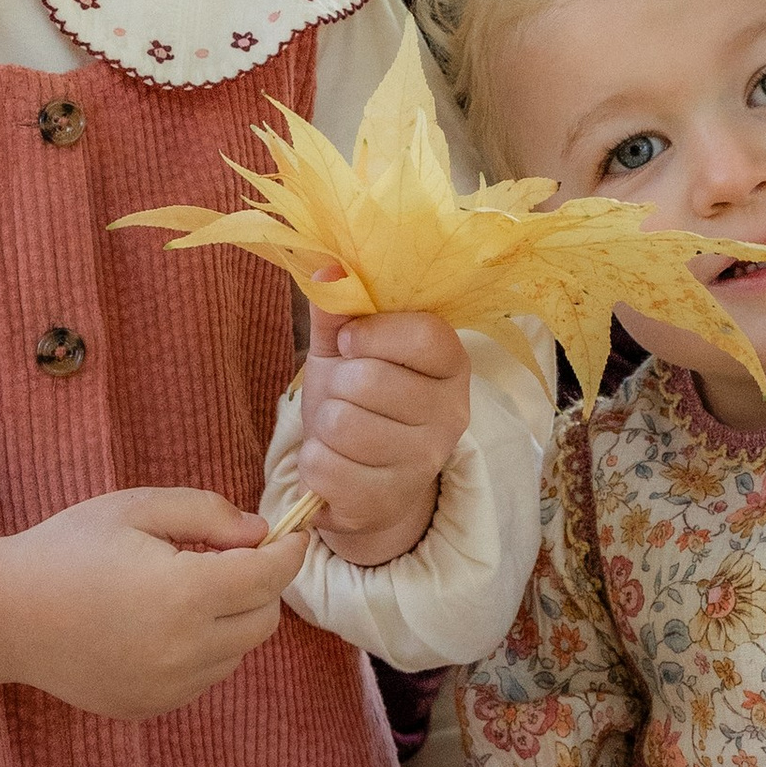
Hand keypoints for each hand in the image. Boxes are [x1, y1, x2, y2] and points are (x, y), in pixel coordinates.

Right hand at [0, 487, 304, 718]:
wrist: (7, 615)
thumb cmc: (69, 549)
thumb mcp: (138, 509)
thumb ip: (208, 515)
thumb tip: (260, 535)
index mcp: (184, 594)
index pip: (269, 578)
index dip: (288, 552)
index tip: (291, 534)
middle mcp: (183, 651)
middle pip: (263, 620)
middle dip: (258, 586)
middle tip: (223, 557)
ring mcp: (167, 688)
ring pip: (236, 652)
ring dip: (230, 620)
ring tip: (180, 589)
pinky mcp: (150, 707)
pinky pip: (204, 677)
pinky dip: (203, 650)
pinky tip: (160, 624)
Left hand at [290, 287, 469, 567]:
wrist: (367, 485)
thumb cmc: (359, 402)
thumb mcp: (347, 348)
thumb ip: (339, 307)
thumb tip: (324, 265)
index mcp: (452, 364)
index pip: (423, 334)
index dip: (372, 332)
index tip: (350, 341)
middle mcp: (452, 414)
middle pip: (370, 380)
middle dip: (337, 384)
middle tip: (344, 394)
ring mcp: (423, 463)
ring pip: (342, 423)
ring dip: (322, 424)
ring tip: (337, 430)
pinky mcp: (387, 501)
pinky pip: (324, 467)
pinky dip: (313, 463)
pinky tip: (333, 463)